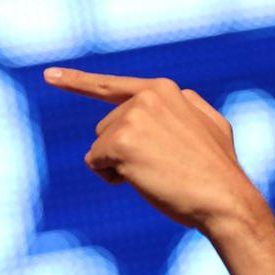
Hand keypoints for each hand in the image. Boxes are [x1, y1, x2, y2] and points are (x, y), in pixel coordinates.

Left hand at [44, 67, 274, 274]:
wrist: (225, 198)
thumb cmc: (218, 171)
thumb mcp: (211, 126)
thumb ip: (186, 109)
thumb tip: (180, 99)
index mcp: (164, 90)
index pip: (111, 86)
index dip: (76, 82)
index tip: (49, 76)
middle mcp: (146, 96)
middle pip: (105, 129)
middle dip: (122, 153)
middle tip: (160, 168)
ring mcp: (133, 116)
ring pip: (100, 147)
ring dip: (118, 166)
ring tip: (156, 173)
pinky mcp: (121, 140)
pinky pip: (95, 162)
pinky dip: (112, 177)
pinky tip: (143, 179)